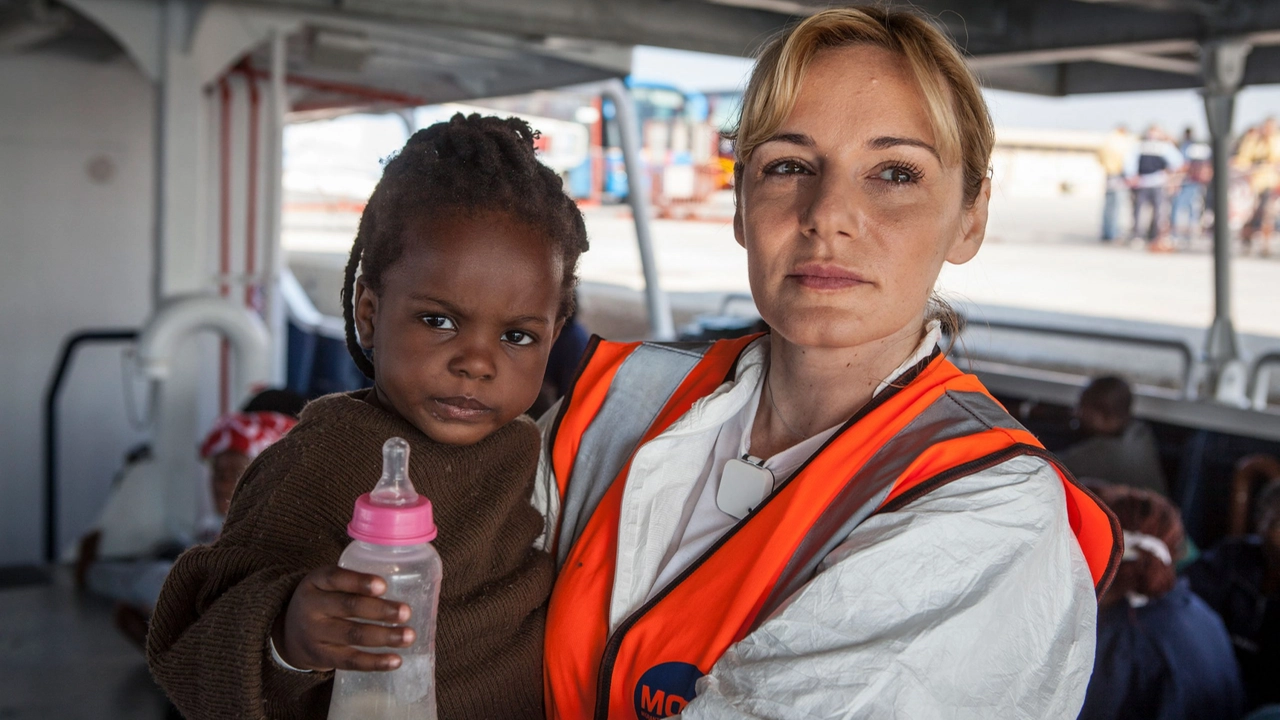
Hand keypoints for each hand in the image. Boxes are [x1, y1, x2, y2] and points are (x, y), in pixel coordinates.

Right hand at [274, 565, 413, 671]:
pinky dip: (374, 662)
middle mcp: (312, 606)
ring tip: (409, 635)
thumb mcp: (327, 584)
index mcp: (316, 581)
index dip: (359, 582)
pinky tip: (395, 660)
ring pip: (352, 635)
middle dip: (380, 610)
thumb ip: (354, 581)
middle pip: (348, 607)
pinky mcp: (321, 657)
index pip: (335, 577)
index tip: (383, 586)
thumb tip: (405, 582)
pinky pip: (350, 661)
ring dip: (384, 636)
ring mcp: (315, 634)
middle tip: (406, 612)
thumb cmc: (324, 601)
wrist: (288, 633)